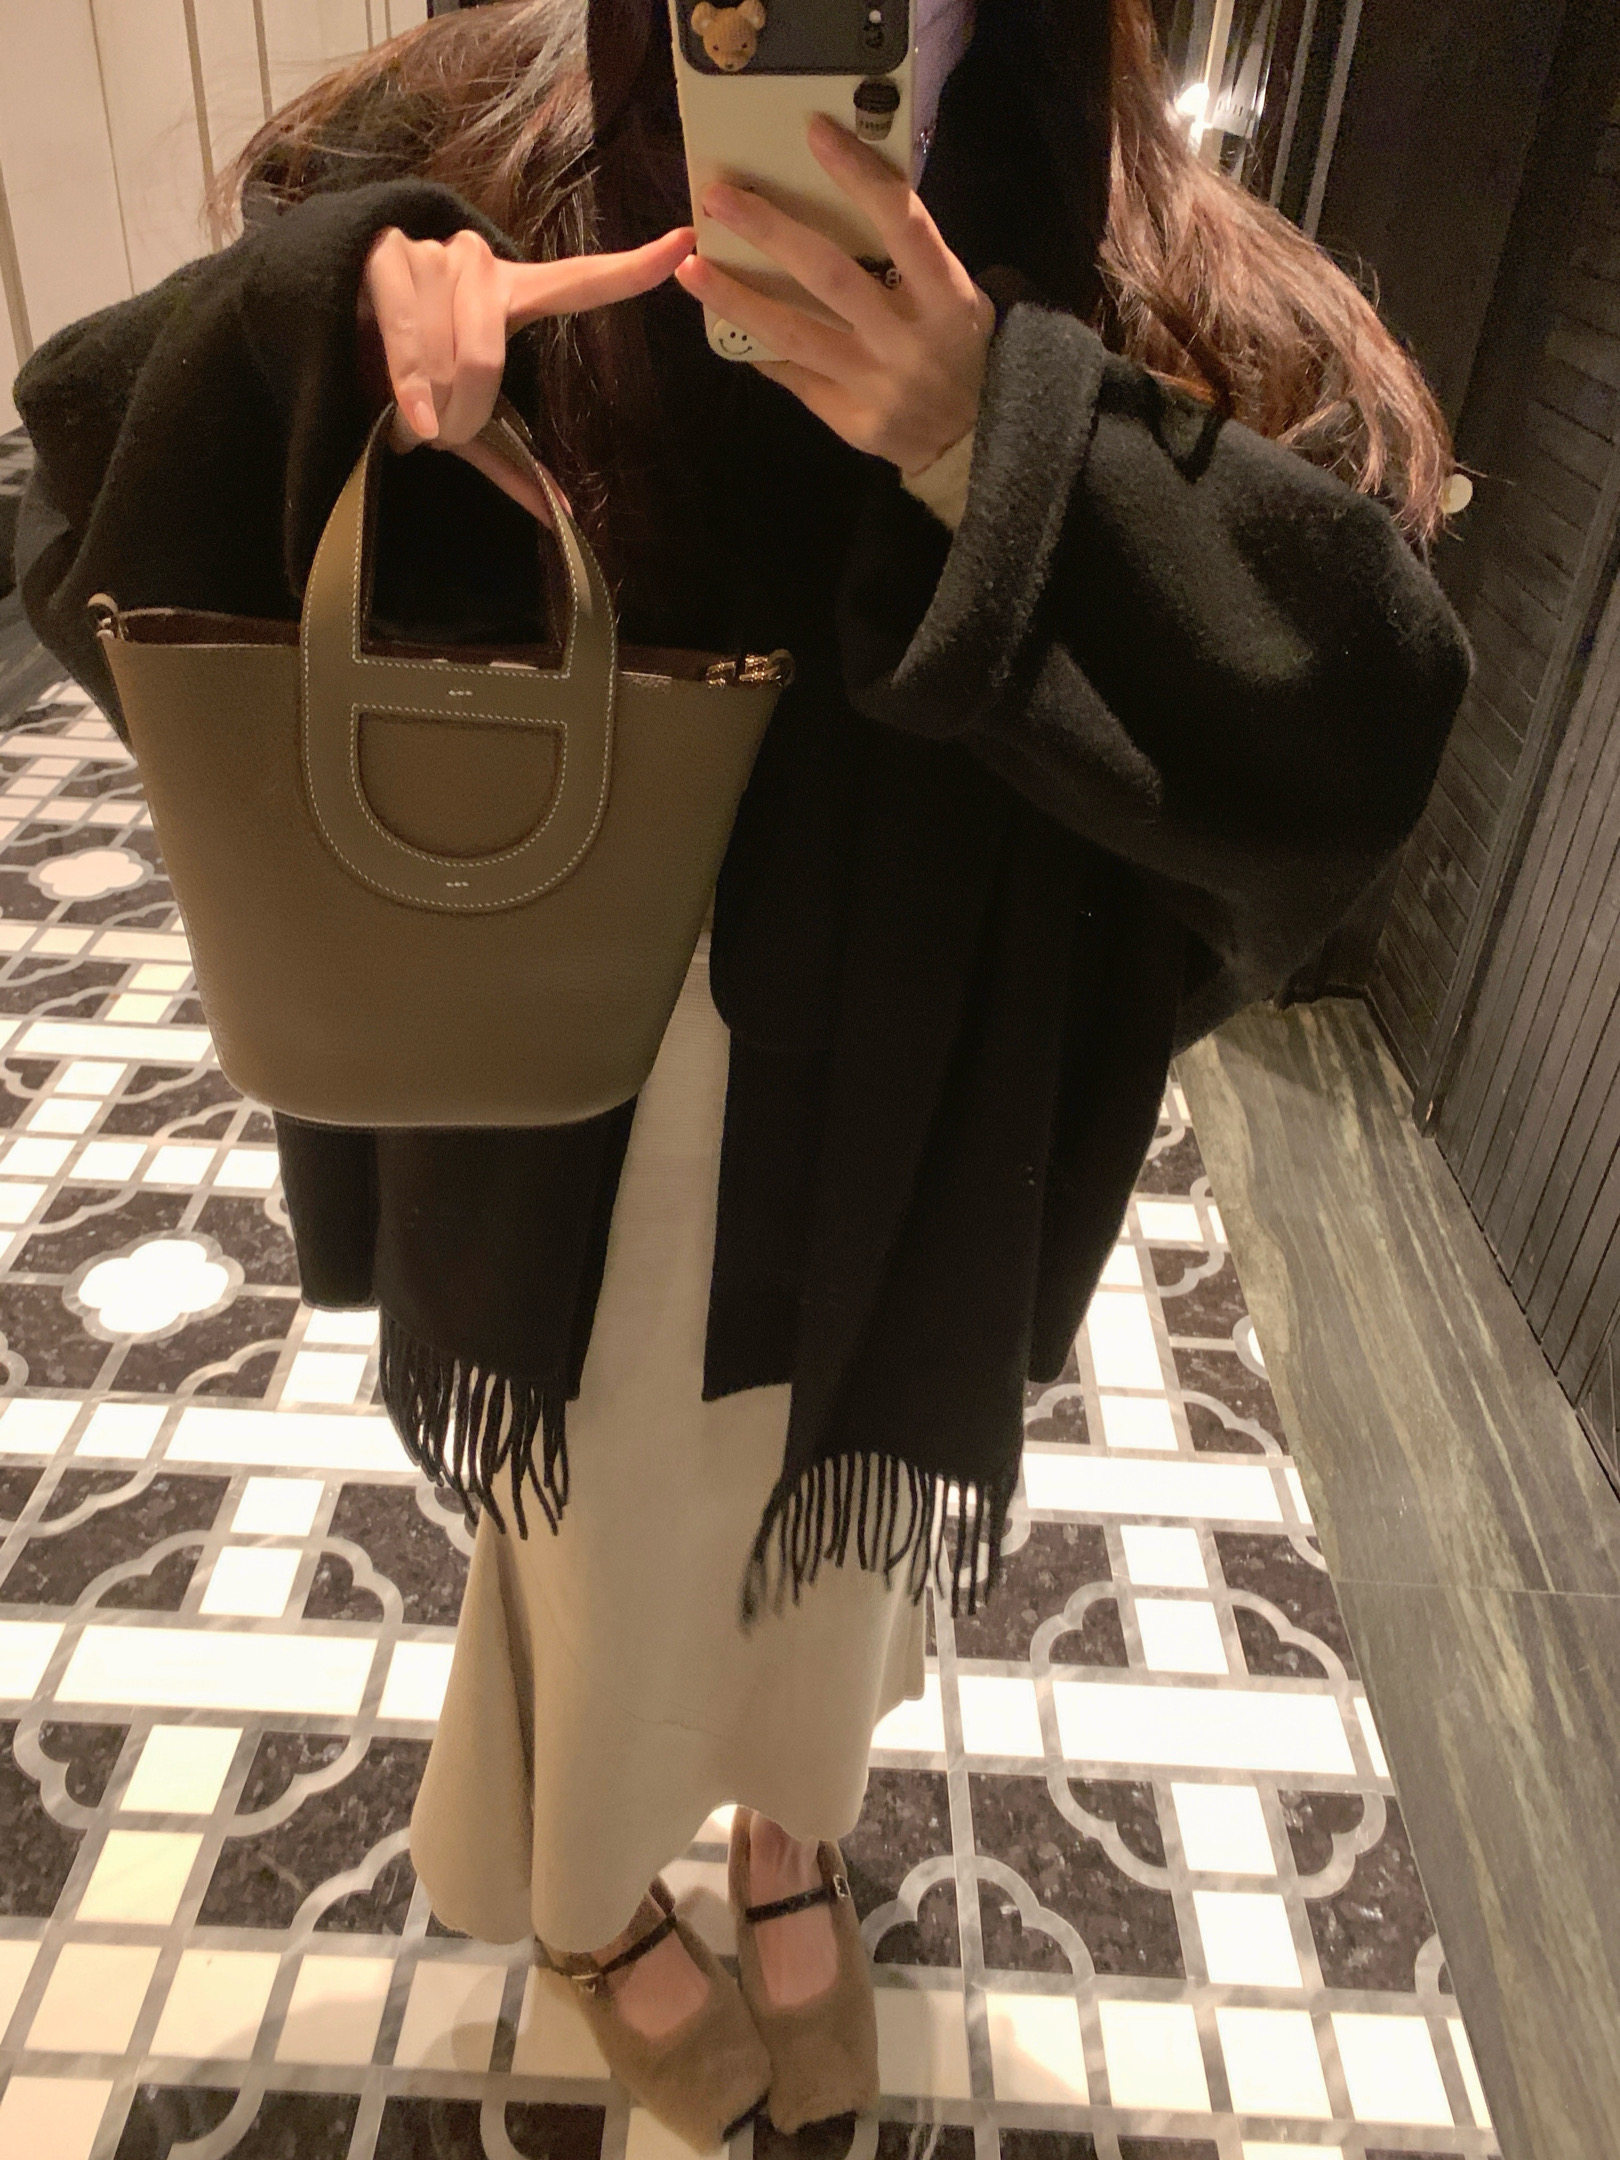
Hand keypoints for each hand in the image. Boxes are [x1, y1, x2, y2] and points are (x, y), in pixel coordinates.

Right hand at [358, 223, 693, 516]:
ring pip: (445, 356)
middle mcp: (479, 262)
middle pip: (487, 360)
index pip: (582, 280)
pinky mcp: (387, 253)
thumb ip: (511, 464)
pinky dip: (407, 392)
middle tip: (436, 431)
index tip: (686, 243)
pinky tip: (408, 420)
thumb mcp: (463, 421)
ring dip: (421, 407)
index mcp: (514, 294)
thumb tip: (559, 516)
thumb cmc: (407, 379)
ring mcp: (434, 253)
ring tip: (403, 407)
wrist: (323, 332)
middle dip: (458, 415)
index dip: (634, 267)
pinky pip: (407, 337)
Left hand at [675, 113, 993, 476]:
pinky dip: (758, 346)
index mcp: (946, 298)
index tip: (815, 133)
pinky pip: (794, 376)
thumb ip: (911, 257)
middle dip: (770, 232)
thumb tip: (841, 199)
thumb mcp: (957, 296)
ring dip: (737, 298)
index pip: (901, 223)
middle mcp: (909, 340)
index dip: (858, 175)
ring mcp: (877, 384)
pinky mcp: (852, 419)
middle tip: (720, 198)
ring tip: (693, 268)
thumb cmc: (959, 347)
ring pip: (796, 333)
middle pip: (830, 276)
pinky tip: (722, 321)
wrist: (973, 438)